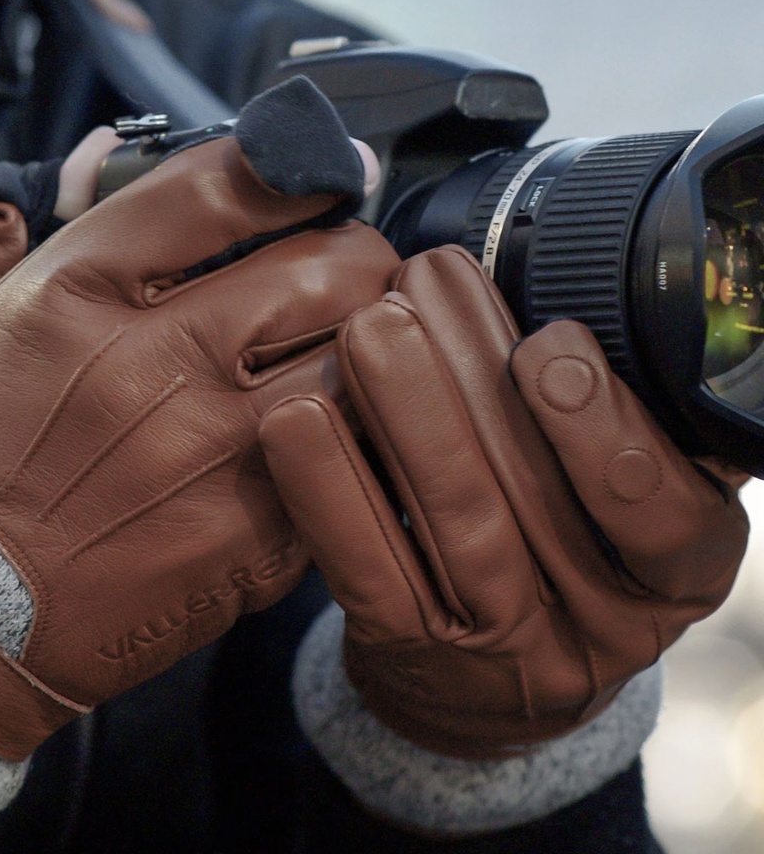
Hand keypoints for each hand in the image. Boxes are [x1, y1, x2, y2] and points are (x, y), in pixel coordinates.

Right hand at [0, 76, 399, 760]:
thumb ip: (9, 229)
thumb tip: (91, 156)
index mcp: (78, 293)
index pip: (222, 188)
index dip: (296, 162)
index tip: (330, 167)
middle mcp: (156, 361)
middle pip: (328, 264)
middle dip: (356, 250)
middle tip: (349, 264)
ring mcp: (214, 451)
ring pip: (362, 355)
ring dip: (373, 338)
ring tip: (357, 341)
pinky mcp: (256, 534)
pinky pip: (354, 453)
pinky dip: (362, 427)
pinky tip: (342, 426)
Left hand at [260, 245, 748, 758]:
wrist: (491, 682)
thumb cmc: (557, 558)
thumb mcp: (613, 511)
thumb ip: (600, 433)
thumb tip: (532, 306)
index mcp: (668, 576)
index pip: (664, 518)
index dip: (606, 431)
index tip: (547, 343)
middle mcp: (597, 623)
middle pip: (539, 498)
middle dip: (477, 375)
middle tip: (428, 286)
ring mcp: (501, 647)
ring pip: (457, 523)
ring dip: (409, 413)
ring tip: (370, 327)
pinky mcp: (410, 651)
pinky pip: (369, 569)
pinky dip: (330, 487)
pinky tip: (299, 419)